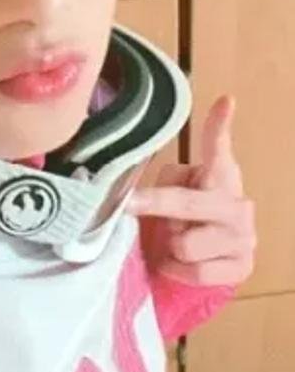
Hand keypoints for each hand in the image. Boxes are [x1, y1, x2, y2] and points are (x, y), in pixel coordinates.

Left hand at [125, 95, 256, 286]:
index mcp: (221, 178)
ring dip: (170, 246)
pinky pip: (193, 271)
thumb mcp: (178, 195)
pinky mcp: (241, 267)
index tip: (225, 100)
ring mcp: (243, 237)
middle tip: (128, 204)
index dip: (219, 126)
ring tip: (174, 243)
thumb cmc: (184, 221)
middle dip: (153, 204)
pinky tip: (179, 263)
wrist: (211, 262)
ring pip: (185, 243)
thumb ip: (168, 185)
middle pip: (186, 202)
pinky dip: (176, 269)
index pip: (218, 150)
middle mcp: (237, 205)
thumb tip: (132, 193)